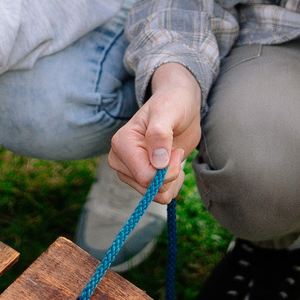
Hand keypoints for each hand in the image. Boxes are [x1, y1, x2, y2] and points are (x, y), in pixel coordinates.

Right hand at [107, 62, 199, 200]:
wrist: (179, 107)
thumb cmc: (173, 104)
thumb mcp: (168, 111)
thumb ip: (160, 134)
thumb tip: (157, 163)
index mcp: (122, 143)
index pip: (145, 176)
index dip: (168, 170)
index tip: (176, 151)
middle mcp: (120, 160)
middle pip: (149, 187)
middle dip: (170, 174)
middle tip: (175, 150)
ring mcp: (129, 171)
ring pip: (155, 194)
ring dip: (172, 179)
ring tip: (172, 155)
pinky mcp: (140, 178)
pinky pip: (160, 196)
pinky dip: (172, 184)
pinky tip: (172, 165)